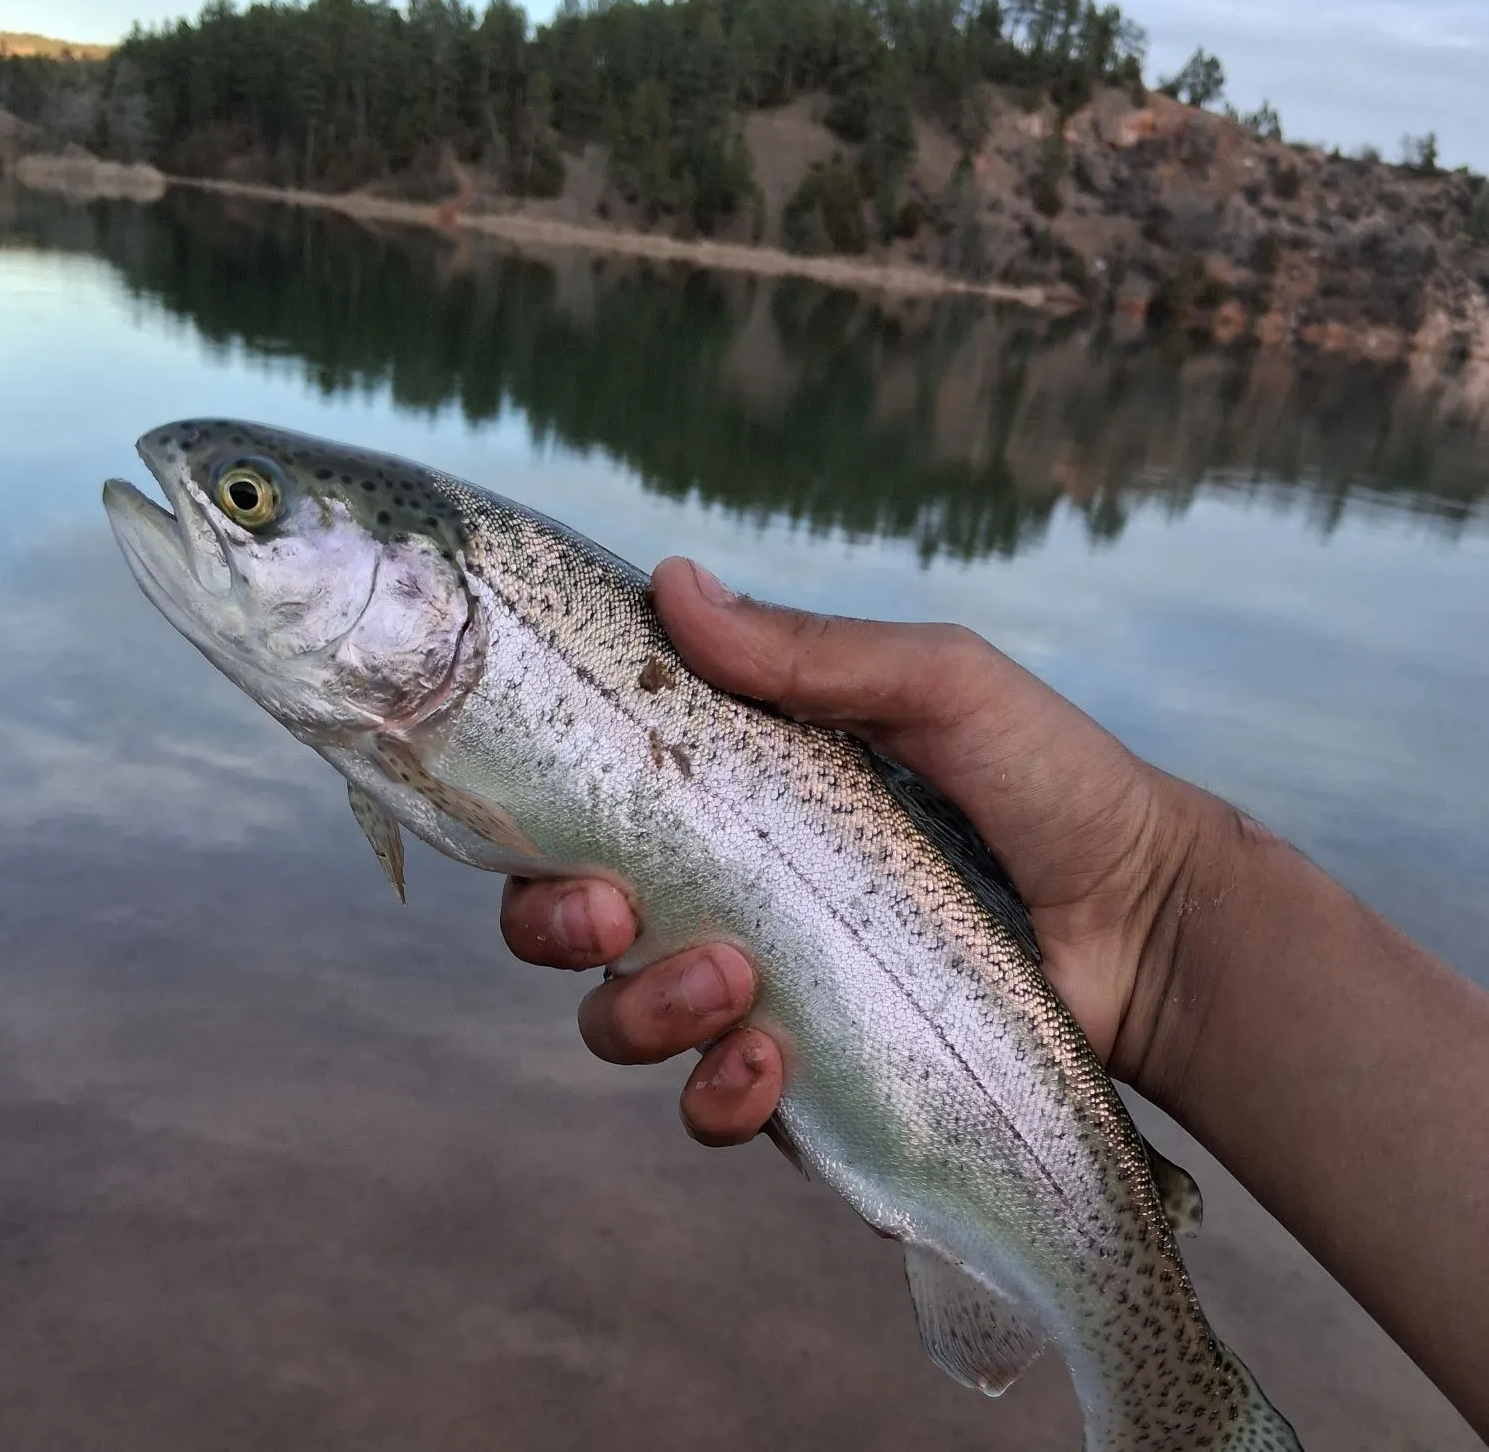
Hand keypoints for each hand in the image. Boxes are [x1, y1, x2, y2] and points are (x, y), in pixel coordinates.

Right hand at [500, 556, 1224, 1147]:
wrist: (1148, 918)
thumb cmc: (1049, 778)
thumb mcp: (937, 685)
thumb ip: (810, 649)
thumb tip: (672, 581)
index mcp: (738, 795)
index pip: (593, 809)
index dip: (543, 822)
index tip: (554, 822)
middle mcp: (729, 892)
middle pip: (574, 925)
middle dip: (559, 926)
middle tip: (617, 916)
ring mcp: (765, 992)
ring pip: (626, 1022)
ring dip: (645, 1014)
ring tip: (734, 986)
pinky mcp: (812, 1078)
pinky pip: (717, 1110)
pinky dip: (719, 1100)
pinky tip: (769, 1067)